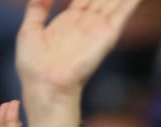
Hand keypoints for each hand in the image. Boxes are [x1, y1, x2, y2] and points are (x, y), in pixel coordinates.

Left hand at [15, 0, 142, 112]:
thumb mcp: (30, 30)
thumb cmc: (34, 64)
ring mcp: (97, 27)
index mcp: (68, 20)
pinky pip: (122, 14)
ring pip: (114, 1)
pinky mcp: (107, 35)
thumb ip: (37, 8)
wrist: (45, 84)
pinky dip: (130, 4)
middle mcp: (86, 22)